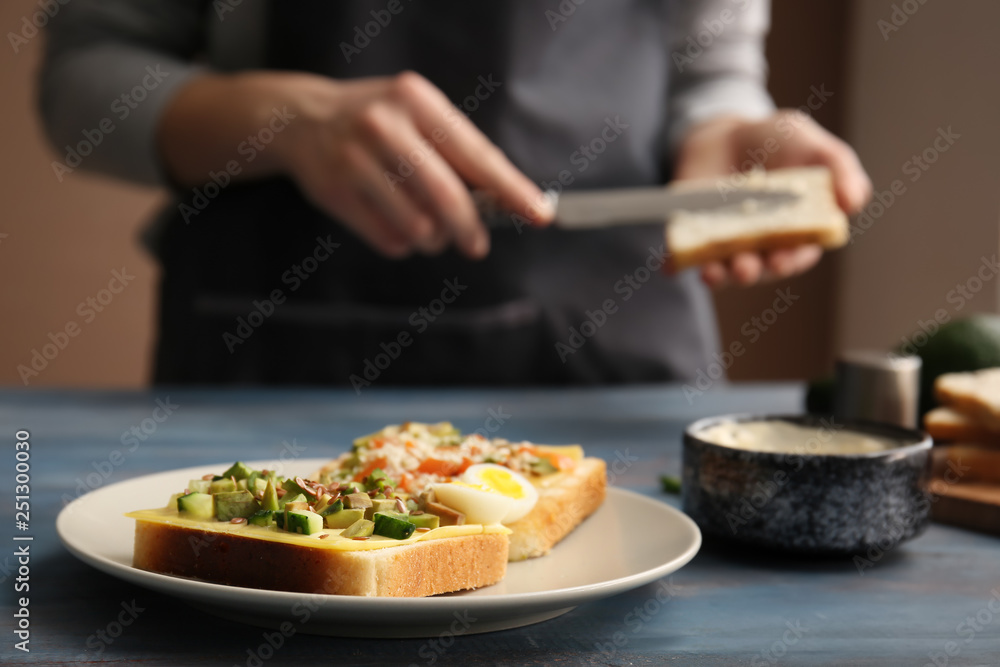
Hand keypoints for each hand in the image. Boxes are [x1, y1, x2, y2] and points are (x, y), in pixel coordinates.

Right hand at [159, 71, 551, 259]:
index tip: (539, 214)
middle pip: (446, 197)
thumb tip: (505, 199)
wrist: (301, 120)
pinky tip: (395, 223)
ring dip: (431, 239)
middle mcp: (384, 126)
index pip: (475, 154)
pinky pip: (388, 240)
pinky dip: (402, 243)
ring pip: (417, 226)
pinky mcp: (335, 193)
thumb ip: (457, 151)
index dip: (510, 189)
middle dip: (469, 229)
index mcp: (416, 101)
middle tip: (475, 244)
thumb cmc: (379, 121)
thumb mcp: (417, 114)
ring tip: (425, 226)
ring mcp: (355, 161)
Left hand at [673, 112, 871, 287]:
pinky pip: (682, 255)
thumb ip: (841, 170)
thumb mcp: (814, 145)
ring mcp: (724, 242)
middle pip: (757, 269)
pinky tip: (670, 267)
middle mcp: (759, 245)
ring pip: (721, 269)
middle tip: (747, 268)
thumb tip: (853, 203)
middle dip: (752, 272)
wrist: (726, 130)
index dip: (791, 260)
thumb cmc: (778, 142)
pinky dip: (675, 264)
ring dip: (718, 275)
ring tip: (713, 273)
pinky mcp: (691, 234)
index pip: (796, 255)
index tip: (784, 259)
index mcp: (794, 232)